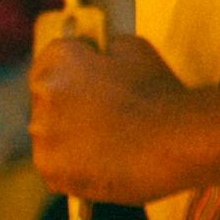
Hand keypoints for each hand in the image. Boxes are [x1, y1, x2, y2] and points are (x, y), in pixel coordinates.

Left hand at [29, 22, 210, 204]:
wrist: (176, 141)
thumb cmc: (161, 93)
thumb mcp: (135, 49)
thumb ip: (106, 49)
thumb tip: (98, 54)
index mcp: (60, 58)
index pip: (50, 62)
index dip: (72, 75)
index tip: (88, 87)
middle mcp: (43, 90)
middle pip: (45, 100)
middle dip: (67, 108)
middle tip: (101, 122)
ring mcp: (42, 131)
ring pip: (48, 136)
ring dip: (67, 140)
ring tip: (106, 147)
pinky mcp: (49, 166)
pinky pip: (53, 167)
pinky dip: (71, 170)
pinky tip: (101, 167)